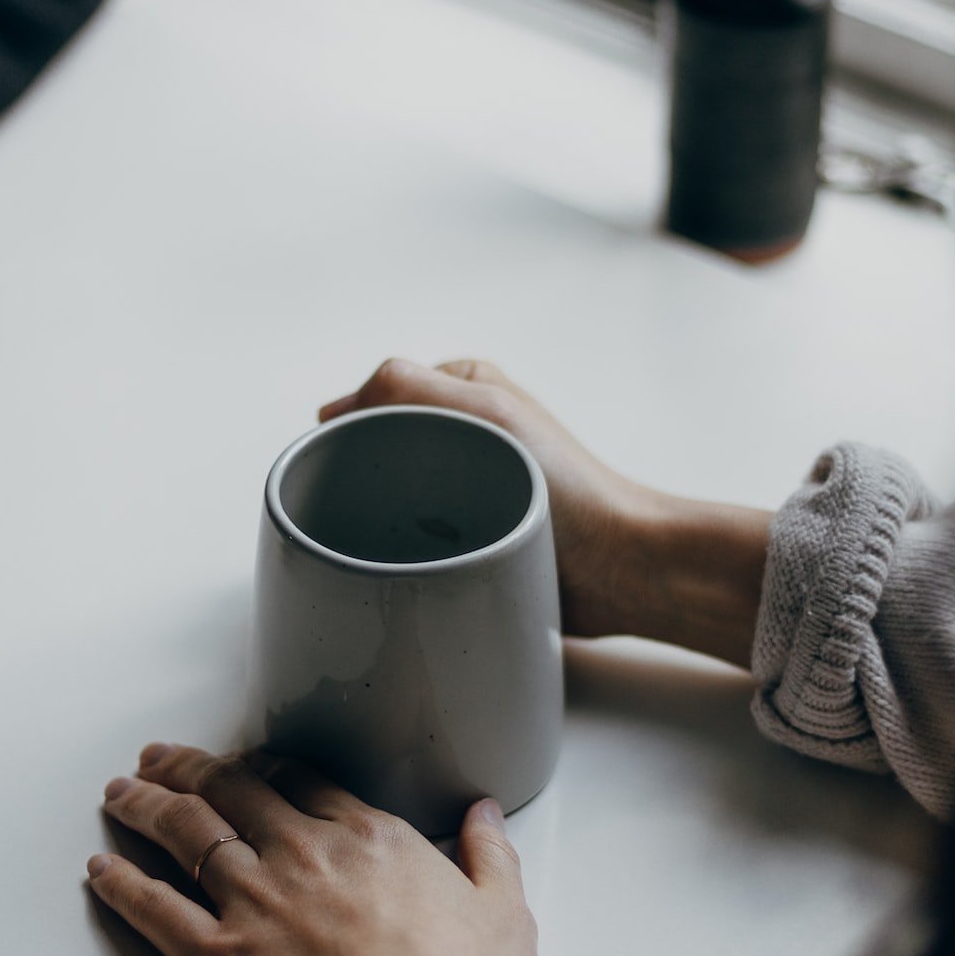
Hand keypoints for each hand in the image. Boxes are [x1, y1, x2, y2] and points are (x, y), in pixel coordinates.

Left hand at [88, 742, 536, 955]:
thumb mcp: (505, 918)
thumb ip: (491, 858)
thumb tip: (485, 816)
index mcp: (368, 838)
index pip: (299, 781)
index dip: (261, 766)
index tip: (241, 761)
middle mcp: (301, 854)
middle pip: (230, 791)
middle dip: (188, 767)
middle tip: (158, 756)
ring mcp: (253, 901)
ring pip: (184, 833)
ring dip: (145, 806)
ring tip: (119, 791)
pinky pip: (154, 909)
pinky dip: (121, 884)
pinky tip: (99, 869)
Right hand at [321, 359, 772, 663]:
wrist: (619, 568)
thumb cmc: (568, 488)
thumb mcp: (488, 412)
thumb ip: (410, 387)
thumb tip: (335, 409)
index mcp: (465, 389)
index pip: (376, 396)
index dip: (349, 429)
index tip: (337, 465)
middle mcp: (464, 432)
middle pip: (378, 448)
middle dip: (359, 477)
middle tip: (354, 511)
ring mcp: (466, 486)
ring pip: (390, 496)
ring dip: (379, 519)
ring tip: (380, 541)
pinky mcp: (471, 536)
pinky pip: (414, 538)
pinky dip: (401, 549)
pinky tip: (398, 565)